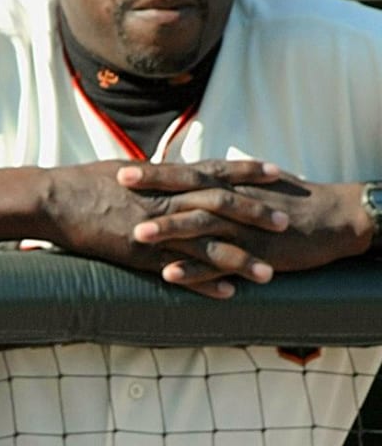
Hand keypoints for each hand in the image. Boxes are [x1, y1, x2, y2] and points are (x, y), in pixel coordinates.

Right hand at [34, 159, 290, 298]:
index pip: (214, 170)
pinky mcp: (137, 253)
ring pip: (206, 243)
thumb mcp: (121, 170)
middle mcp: (163, 201)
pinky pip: (178, 270)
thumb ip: (151, 176)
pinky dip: (204, 282)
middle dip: (256, 215)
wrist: (50, 199)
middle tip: (285, 225)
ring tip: (269, 273)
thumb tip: (168, 172)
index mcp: (161, 177)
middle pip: (221, 206)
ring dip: (240, 259)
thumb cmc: (79, 182)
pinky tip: (227, 293)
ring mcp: (152, 228)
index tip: (276, 172)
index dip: (246, 171)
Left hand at [119, 164, 370, 295]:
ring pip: (200, 226)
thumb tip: (182, 180)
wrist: (329, 217)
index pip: (183, 174)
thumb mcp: (246, 184)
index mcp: (225, 185)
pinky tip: (168, 275)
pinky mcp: (251, 253)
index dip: (152, 174)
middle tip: (116, 192)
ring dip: (168, 230)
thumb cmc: (284, 198)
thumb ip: (213, 183)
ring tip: (137, 234)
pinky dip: (194, 270)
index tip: (119, 171)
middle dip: (151, 193)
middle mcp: (230, 202)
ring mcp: (240, 228)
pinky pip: (218, 262)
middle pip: (185, 193)